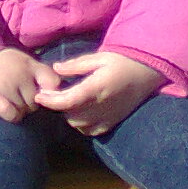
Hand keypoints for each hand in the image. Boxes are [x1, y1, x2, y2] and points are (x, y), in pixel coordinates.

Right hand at [0, 49, 60, 122]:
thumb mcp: (18, 59)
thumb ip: (36, 72)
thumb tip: (54, 91)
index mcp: (29, 64)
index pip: (54, 83)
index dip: (49, 93)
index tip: (39, 96)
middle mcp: (21, 75)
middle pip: (35, 103)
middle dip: (26, 104)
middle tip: (10, 97)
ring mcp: (6, 86)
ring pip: (23, 112)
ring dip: (15, 111)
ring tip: (0, 98)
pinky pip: (11, 114)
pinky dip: (10, 116)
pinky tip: (0, 110)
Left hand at [34, 50, 164, 135]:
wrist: (149, 73)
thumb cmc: (124, 60)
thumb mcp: (100, 57)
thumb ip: (76, 65)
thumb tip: (55, 69)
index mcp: (97, 87)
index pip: (68, 101)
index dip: (50, 101)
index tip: (39, 96)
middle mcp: (102, 105)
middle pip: (70, 114)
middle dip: (60, 105)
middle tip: (57, 93)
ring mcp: (108, 116)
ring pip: (78, 125)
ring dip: (70, 115)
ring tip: (70, 101)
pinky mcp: (113, 122)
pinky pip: (91, 131)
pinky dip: (82, 124)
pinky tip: (83, 112)